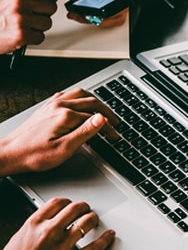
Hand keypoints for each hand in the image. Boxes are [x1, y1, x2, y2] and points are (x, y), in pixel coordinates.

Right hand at [0, 0, 80, 53]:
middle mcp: (19, 1)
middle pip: (51, 8)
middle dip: (43, 13)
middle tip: (27, 15)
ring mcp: (20, 18)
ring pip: (47, 23)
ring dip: (37, 27)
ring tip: (20, 25)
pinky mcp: (21, 34)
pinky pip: (40, 37)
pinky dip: (32, 38)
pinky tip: (19, 34)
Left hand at [0, 88, 119, 175]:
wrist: (9, 154)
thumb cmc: (34, 154)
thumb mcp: (65, 148)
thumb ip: (85, 131)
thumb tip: (101, 118)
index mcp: (65, 115)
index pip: (96, 117)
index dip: (108, 126)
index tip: (114, 135)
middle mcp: (59, 106)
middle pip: (91, 101)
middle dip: (106, 111)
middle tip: (115, 122)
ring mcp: (51, 104)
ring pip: (80, 94)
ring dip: (95, 101)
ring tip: (103, 111)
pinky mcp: (46, 107)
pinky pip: (68, 95)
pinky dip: (80, 98)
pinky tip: (81, 106)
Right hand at [0, 198, 114, 249]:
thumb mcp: (18, 241)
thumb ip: (34, 229)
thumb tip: (46, 225)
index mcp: (34, 224)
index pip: (57, 202)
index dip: (68, 202)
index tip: (71, 204)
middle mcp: (49, 232)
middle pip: (75, 209)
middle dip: (84, 208)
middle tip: (86, 211)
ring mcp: (61, 247)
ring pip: (87, 223)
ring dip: (94, 220)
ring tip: (95, 221)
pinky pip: (94, 248)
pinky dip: (105, 240)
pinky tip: (109, 236)